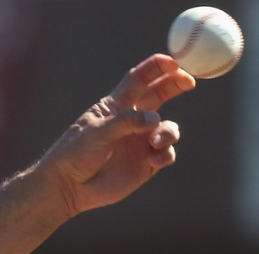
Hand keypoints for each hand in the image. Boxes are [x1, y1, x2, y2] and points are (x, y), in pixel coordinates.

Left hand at [37, 54, 195, 216]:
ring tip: (155, 142)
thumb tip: (155, 118)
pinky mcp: (145, 163)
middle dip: (175, 85)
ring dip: (168, 132)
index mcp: (116, 106)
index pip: (139, 79)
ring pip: (168, 128)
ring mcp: (140, 141)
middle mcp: (132, 120)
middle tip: (190, 82)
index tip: (175, 62)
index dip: (157, 68)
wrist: (68, 187)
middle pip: (159, 95)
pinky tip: (154, 160)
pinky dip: (165, 154)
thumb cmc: (75, 154)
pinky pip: (166, 154)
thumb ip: (125, 122)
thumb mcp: (97, 132)